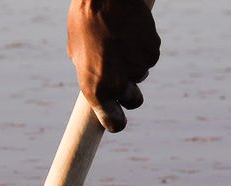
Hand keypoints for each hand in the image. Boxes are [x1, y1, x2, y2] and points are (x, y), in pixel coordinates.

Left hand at [67, 0, 159, 131]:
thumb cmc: (85, 19)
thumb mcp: (77, 51)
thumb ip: (90, 73)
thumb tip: (100, 84)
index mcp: (95, 87)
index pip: (114, 122)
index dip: (116, 121)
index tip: (117, 119)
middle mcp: (119, 84)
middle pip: (133, 100)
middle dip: (130, 91)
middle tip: (120, 71)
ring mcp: (138, 69)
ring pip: (141, 74)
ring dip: (133, 61)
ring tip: (120, 37)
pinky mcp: (153, 52)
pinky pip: (149, 56)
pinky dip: (142, 46)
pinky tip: (131, 30)